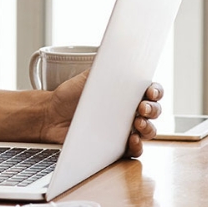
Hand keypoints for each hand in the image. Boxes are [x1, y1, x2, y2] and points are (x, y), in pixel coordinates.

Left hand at [41, 74, 162, 157]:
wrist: (51, 115)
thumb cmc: (70, 94)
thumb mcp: (86, 78)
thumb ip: (102, 68)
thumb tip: (114, 55)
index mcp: (127, 92)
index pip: (151, 90)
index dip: (156, 91)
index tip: (150, 91)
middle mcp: (130, 111)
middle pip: (154, 111)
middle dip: (153, 109)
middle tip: (142, 108)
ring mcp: (125, 129)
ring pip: (148, 131)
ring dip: (149, 128)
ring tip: (138, 123)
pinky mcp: (117, 147)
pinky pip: (134, 150)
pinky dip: (137, 147)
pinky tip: (132, 140)